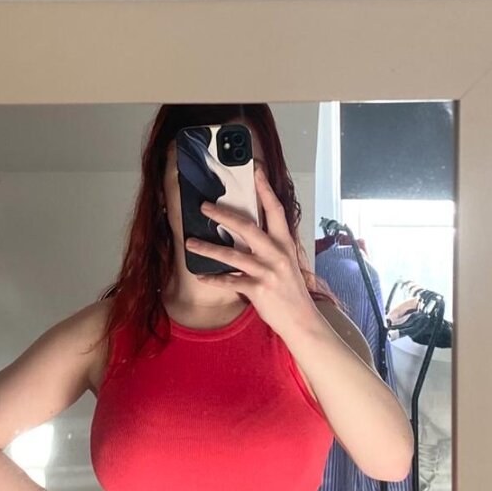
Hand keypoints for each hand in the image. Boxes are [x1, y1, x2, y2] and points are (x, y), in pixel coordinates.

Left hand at [184, 163, 317, 337]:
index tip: (255, 170)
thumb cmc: (290, 290)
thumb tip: (247, 231)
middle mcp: (277, 254)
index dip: (265, 188)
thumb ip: (270, 246)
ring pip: (232, 256)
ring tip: (190, 243)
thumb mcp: (286, 262)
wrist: (301, 320)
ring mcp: (267, 272)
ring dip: (208, 249)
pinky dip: (214, 279)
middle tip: (204, 207)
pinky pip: (230, 282)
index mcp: (285, 243)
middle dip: (223, 215)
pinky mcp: (258, 290)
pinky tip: (201, 277)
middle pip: (247, 227)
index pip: (275, 209)